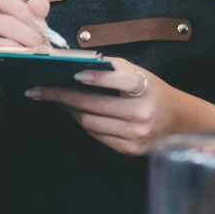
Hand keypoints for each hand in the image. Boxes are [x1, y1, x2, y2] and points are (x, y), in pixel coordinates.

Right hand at [0, 0, 51, 101]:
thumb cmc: (7, 40)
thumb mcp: (23, 19)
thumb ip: (34, 9)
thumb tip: (39, 7)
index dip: (23, 10)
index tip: (40, 25)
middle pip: (3, 22)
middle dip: (29, 35)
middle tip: (42, 45)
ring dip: (22, 51)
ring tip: (34, 55)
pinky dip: (10, 64)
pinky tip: (19, 65)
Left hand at [24, 57, 176, 155]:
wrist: (176, 120)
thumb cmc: (149, 90)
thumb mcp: (137, 73)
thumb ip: (109, 68)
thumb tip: (71, 64)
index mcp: (145, 88)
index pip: (122, 81)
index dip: (98, 78)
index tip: (76, 74)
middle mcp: (142, 113)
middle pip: (93, 105)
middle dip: (61, 96)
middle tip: (37, 89)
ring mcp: (135, 135)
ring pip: (90, 122)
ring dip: (67, 110)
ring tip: (51, 99)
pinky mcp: (129, 149)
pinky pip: (96, 135)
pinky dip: (81, 122)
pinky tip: (71, 112)